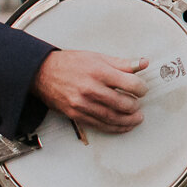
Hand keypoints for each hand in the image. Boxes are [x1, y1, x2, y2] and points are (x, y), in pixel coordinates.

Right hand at [33, 50, 148, 134]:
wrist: (41, 73)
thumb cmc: (71, 63)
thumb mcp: (98, 57)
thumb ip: (123, 63)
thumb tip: (144, 63)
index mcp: (99, 72)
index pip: (130, 84)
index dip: (141, 89)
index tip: (142, 90)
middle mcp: (90, 89)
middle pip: (122, 103)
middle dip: (135, 106)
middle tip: (139, 105)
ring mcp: (82, 104)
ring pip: (112, 117)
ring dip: (128, 121)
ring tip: (137, 118)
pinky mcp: (75, 114)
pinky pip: (99, 125)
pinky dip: (114, 128)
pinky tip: (123, 126)